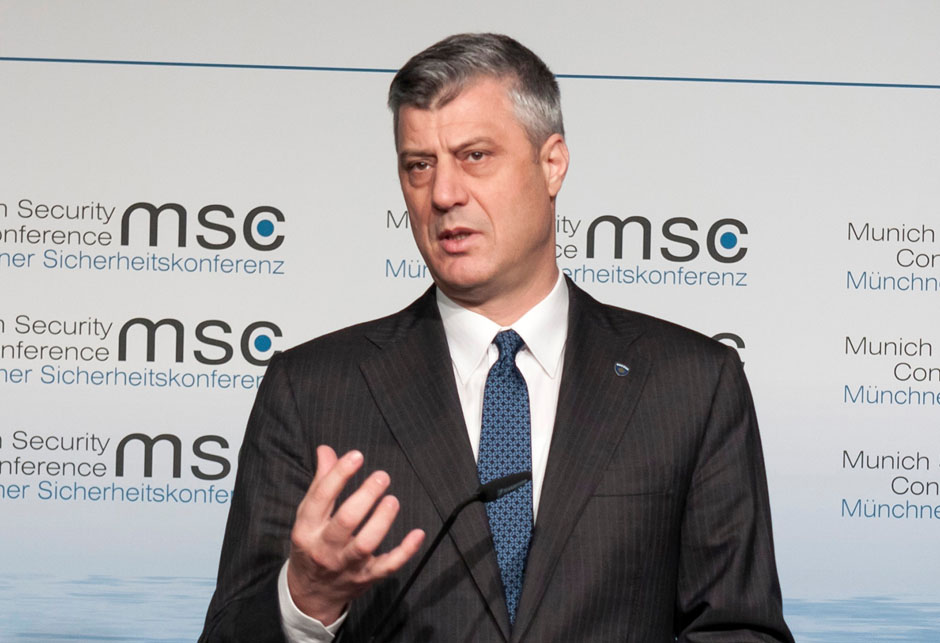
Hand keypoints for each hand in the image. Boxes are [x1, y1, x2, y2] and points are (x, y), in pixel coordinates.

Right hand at [286, 446, 425, 623]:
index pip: (320, 498)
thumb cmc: (312, 544)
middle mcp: (324, 548)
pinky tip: (418, 533)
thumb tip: (326, 450)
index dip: (339, 475)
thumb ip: (321, 483)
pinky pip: (388, 566)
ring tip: (392, 500)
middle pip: (345, 521)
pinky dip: (405, 551)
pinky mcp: (366, 578)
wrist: (310, 594)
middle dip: (365, 496)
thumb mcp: (308, 516)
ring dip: (382, 521)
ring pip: (365, 544)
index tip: (356, 456)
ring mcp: (346, 565)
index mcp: (307, 529)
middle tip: (382, 476)